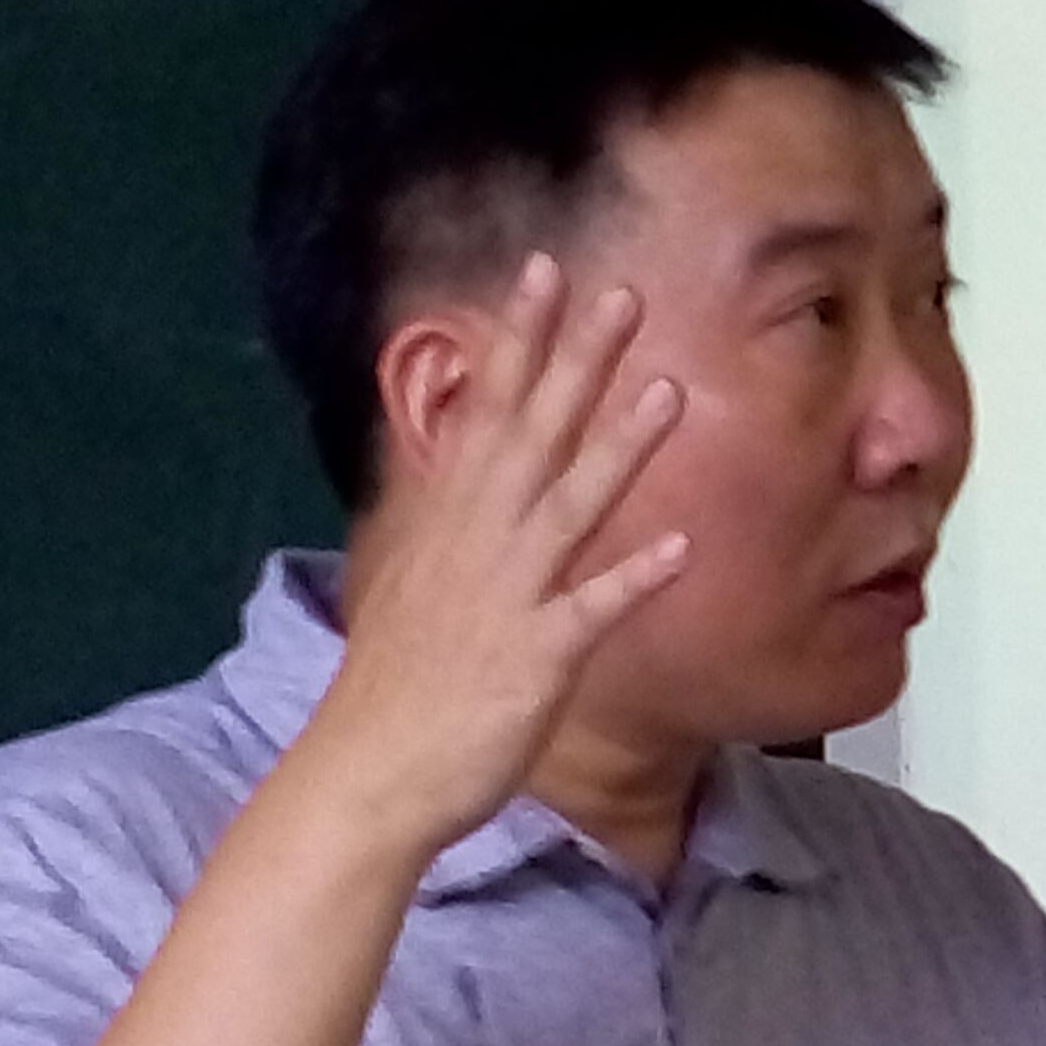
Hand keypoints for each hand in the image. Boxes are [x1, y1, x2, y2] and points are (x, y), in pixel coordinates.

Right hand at [295, 256, 691, 857]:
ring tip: (670, 389)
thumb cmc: (397, 687)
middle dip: (575, 360)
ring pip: (570, 506)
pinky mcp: (534, 660)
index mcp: (447, 521)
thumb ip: (450, 523)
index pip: (486, 408)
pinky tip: (680, 547)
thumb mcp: (415, 580)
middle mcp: (476, 545)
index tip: (545, 270)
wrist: (364, 776)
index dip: (518, 339)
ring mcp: (506, 599)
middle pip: (531, 433)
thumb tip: (468, 470)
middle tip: (622, 291)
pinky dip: (632, 578)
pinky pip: (590, 611)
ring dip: (620, 445)